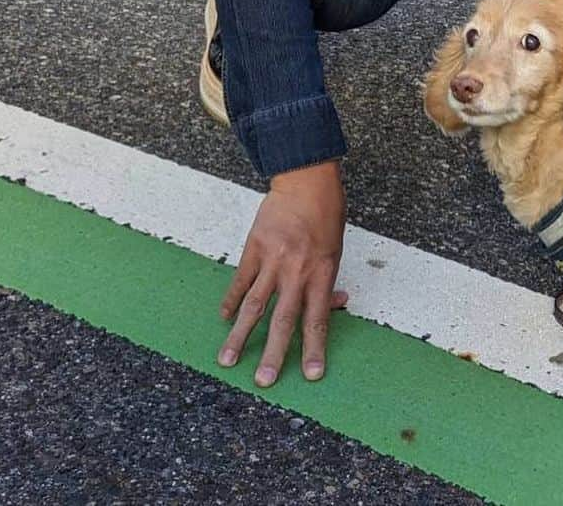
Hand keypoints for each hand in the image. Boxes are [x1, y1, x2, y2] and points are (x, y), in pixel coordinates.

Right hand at [218, 160, 347, 386]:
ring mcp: (273, 259)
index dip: (314, 348)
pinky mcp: (254, 248)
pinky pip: (241, 280)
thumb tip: (337, 305)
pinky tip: (225, 318)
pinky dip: (232, 300)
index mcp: (322, 273)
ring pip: (254, 304)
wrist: (305, 182)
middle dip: (273, 353)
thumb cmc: (326, 217)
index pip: (317, 319)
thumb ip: (330, 280)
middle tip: (263, 381)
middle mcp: (297, 270)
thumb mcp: (336, 249)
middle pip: (283, 319)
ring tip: (227, 360)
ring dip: (240, 335)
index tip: (310, 375)